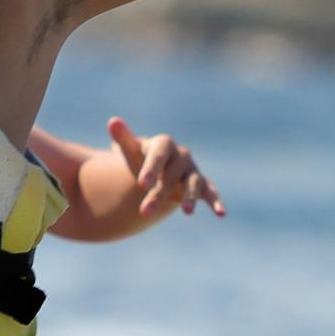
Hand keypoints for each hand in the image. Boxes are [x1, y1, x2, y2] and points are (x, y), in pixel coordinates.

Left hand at [108, 115, 223, 223]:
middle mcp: (181, 155)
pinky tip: (221, 214)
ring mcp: (192, 170)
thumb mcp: (131, 151)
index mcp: (164, 144)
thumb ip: (124, 138)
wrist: (156, 170)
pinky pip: (210, 192)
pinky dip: (216, 202)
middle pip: (171, 175)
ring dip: (190, 198)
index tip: (141, 184)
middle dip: (158, 194)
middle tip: (144, 213)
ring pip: (193, 184)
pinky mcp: (202, 185)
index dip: (152, 168)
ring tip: (187, 213)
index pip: (159, 154)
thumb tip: (113, 121)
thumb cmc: (141, 160)